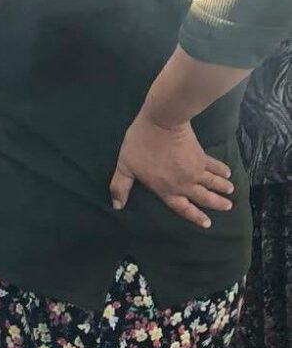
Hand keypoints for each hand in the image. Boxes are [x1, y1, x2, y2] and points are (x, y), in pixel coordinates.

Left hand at [110, 112, 234, 228]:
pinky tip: (228, 172)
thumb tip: (117, 206)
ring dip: (222, 188)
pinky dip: (222, 170)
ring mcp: (195, 171)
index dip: (195, 216)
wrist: (162, 123)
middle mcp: (184, 184)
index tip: (207, 224)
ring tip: (230, 192)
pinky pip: (215, 166)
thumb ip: (121, 187)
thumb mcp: (125, 167)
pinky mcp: (202, 156)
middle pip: (203, 197)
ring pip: (213, 183)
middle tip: (227, 207)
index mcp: (166, 189)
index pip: (182, 207)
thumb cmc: (140, 145)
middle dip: (216, 204)